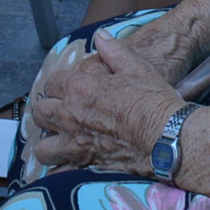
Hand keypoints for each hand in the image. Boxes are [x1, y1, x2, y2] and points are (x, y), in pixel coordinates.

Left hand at [28, 38, 180, 177]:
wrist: (168, 137)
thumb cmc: (153, 100)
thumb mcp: (136, 67)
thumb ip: (113, 51)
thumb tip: (100, 36)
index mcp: (79, 89)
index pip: (51, 83)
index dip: (59, 85)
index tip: (69, 89)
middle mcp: (70, 116)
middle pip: (41, 113)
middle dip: (47, 112)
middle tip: (61, 114)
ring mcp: (75, 144)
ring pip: (42, 147)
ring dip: (48, 143)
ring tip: (60, 141)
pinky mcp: (85, 166)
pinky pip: (59, 174)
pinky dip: (59, 172)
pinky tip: (65, 169)